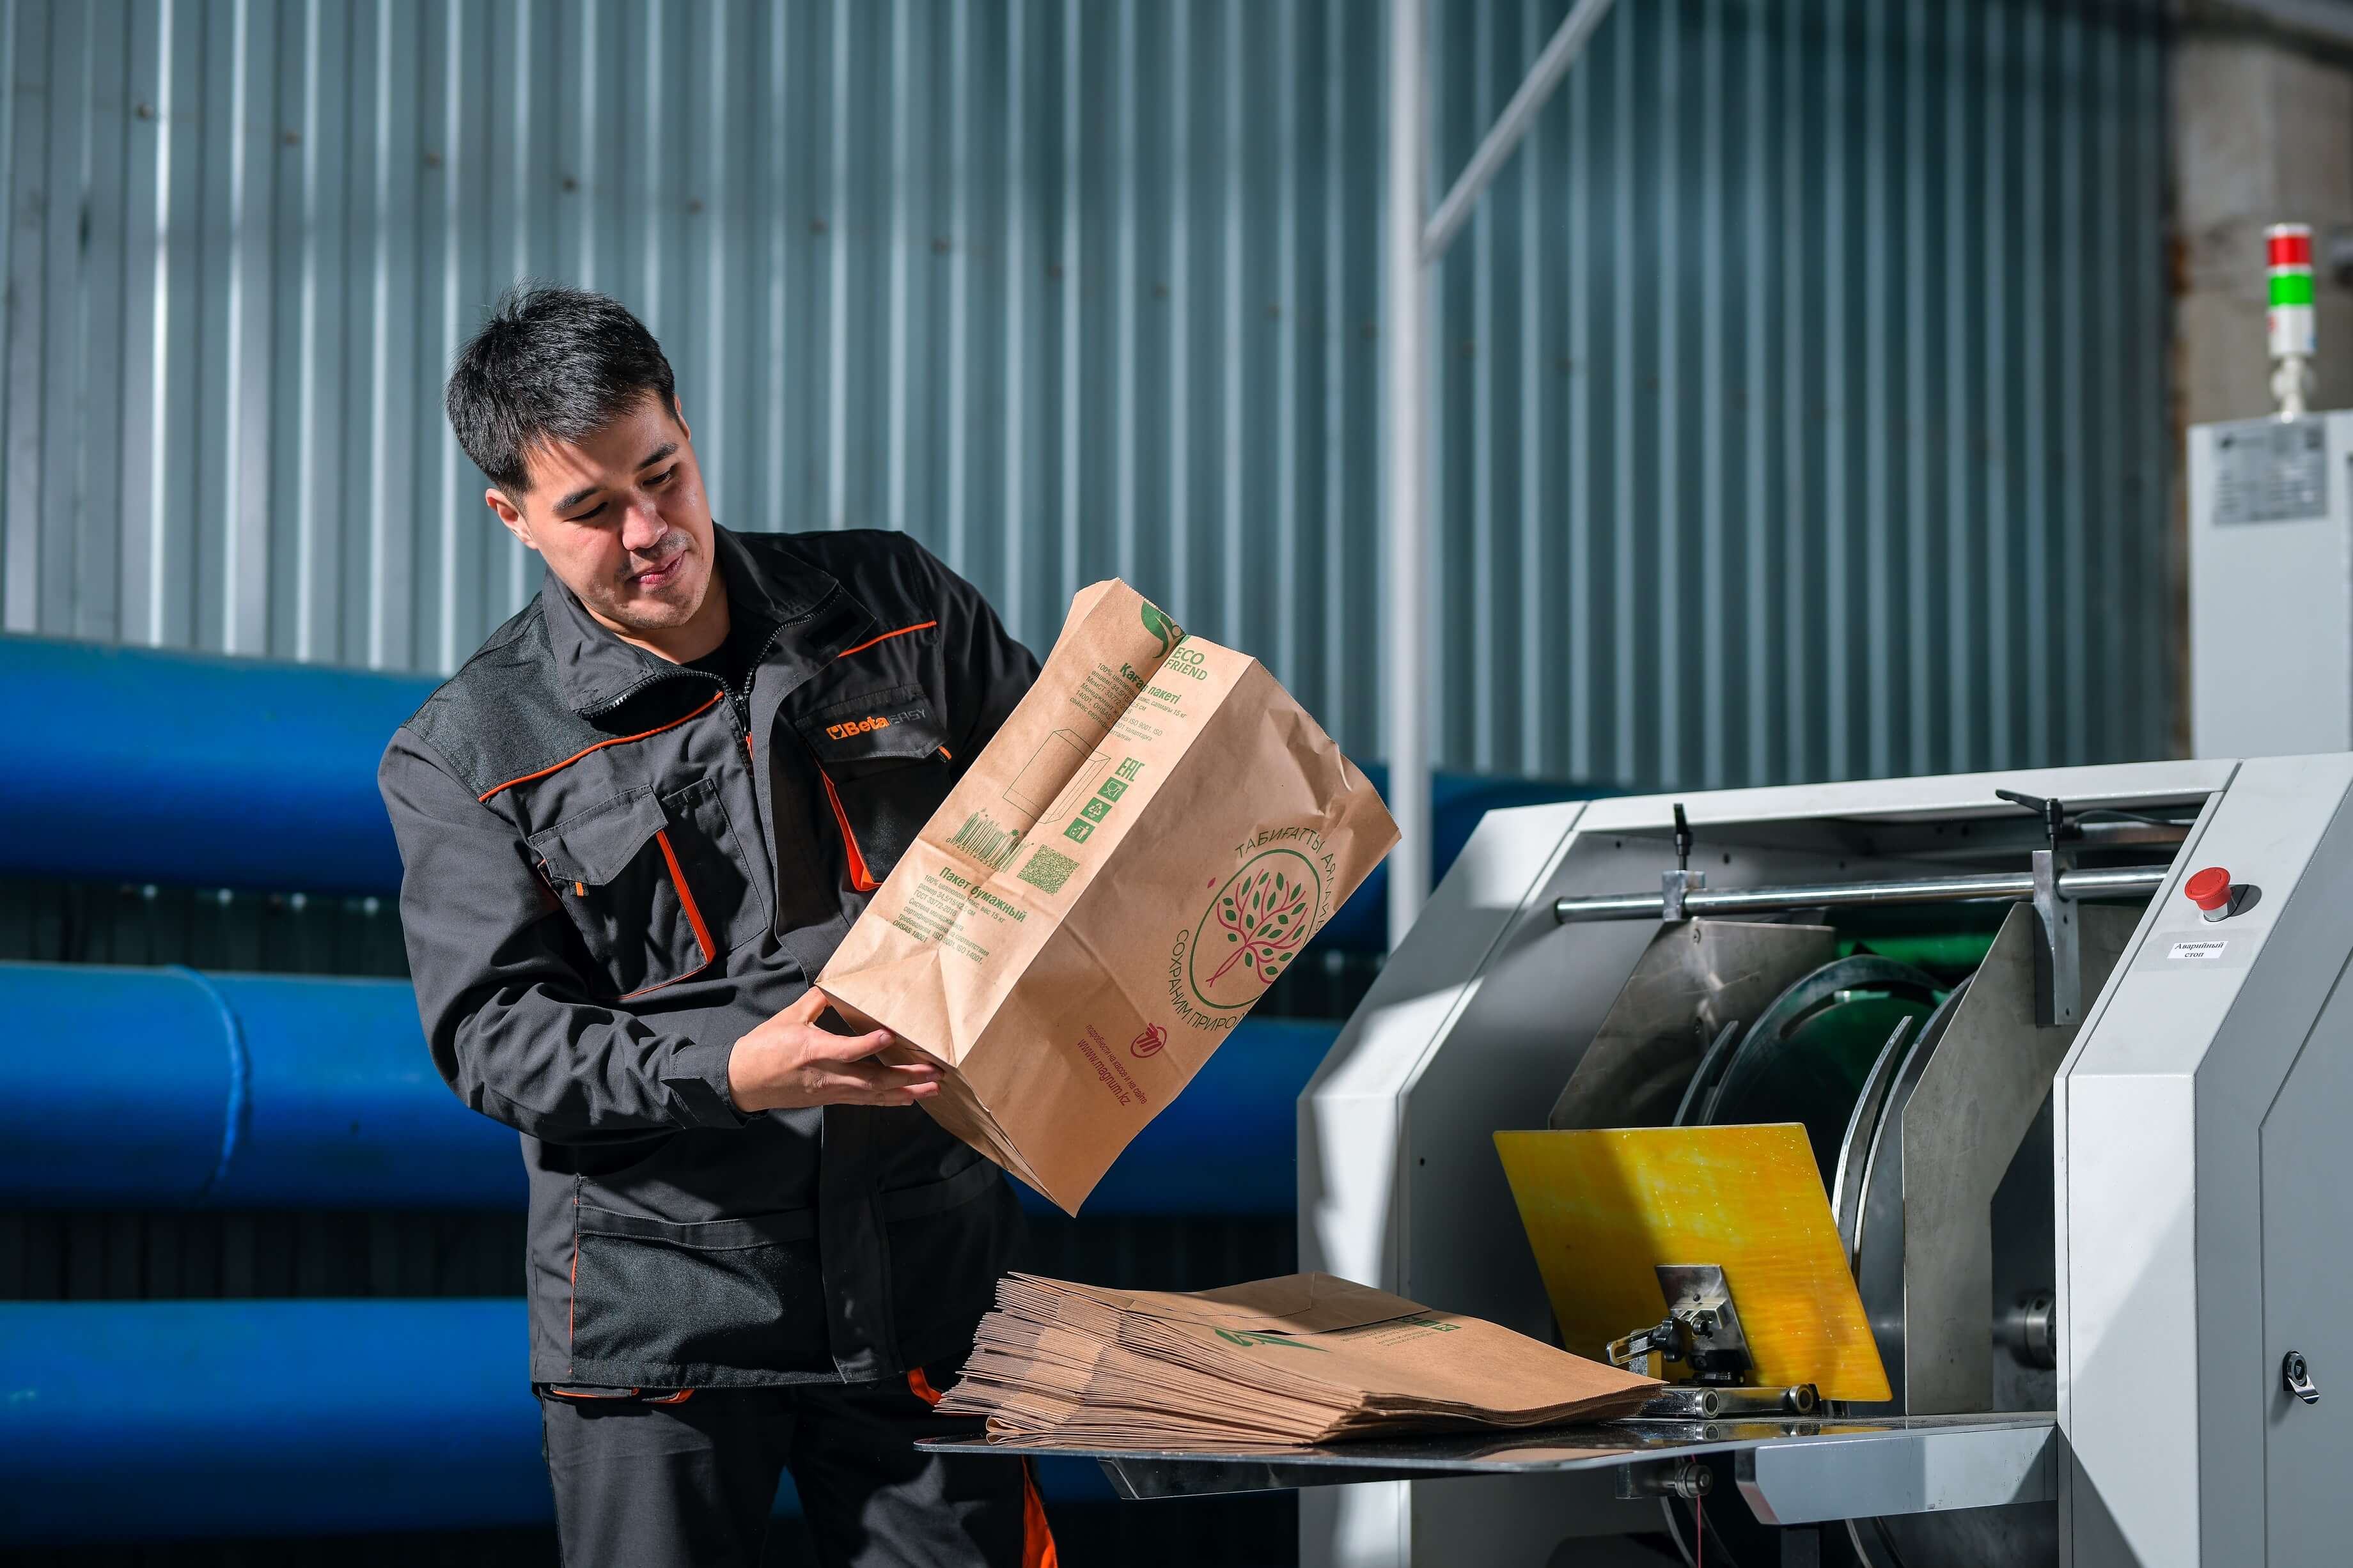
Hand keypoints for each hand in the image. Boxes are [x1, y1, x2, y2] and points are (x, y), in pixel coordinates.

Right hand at [725, 988, 941, 1112]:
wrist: (743, 1082)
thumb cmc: (764, 1047)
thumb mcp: (790, 1016)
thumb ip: (818, 999)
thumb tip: (838, 981)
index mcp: (813, 1051)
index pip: (847, 1050)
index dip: (869, 1044)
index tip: (890, 1035)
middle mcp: (827, 1075)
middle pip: (871, 1079)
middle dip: (905, 1076)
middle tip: (935, 1071)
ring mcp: (831, 1091)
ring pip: (873, 1095)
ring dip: (905, 1092)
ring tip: (933, 1088)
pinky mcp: (831, 1099)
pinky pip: (864, 1102)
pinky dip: (888, 1101)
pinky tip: (908, 1099)